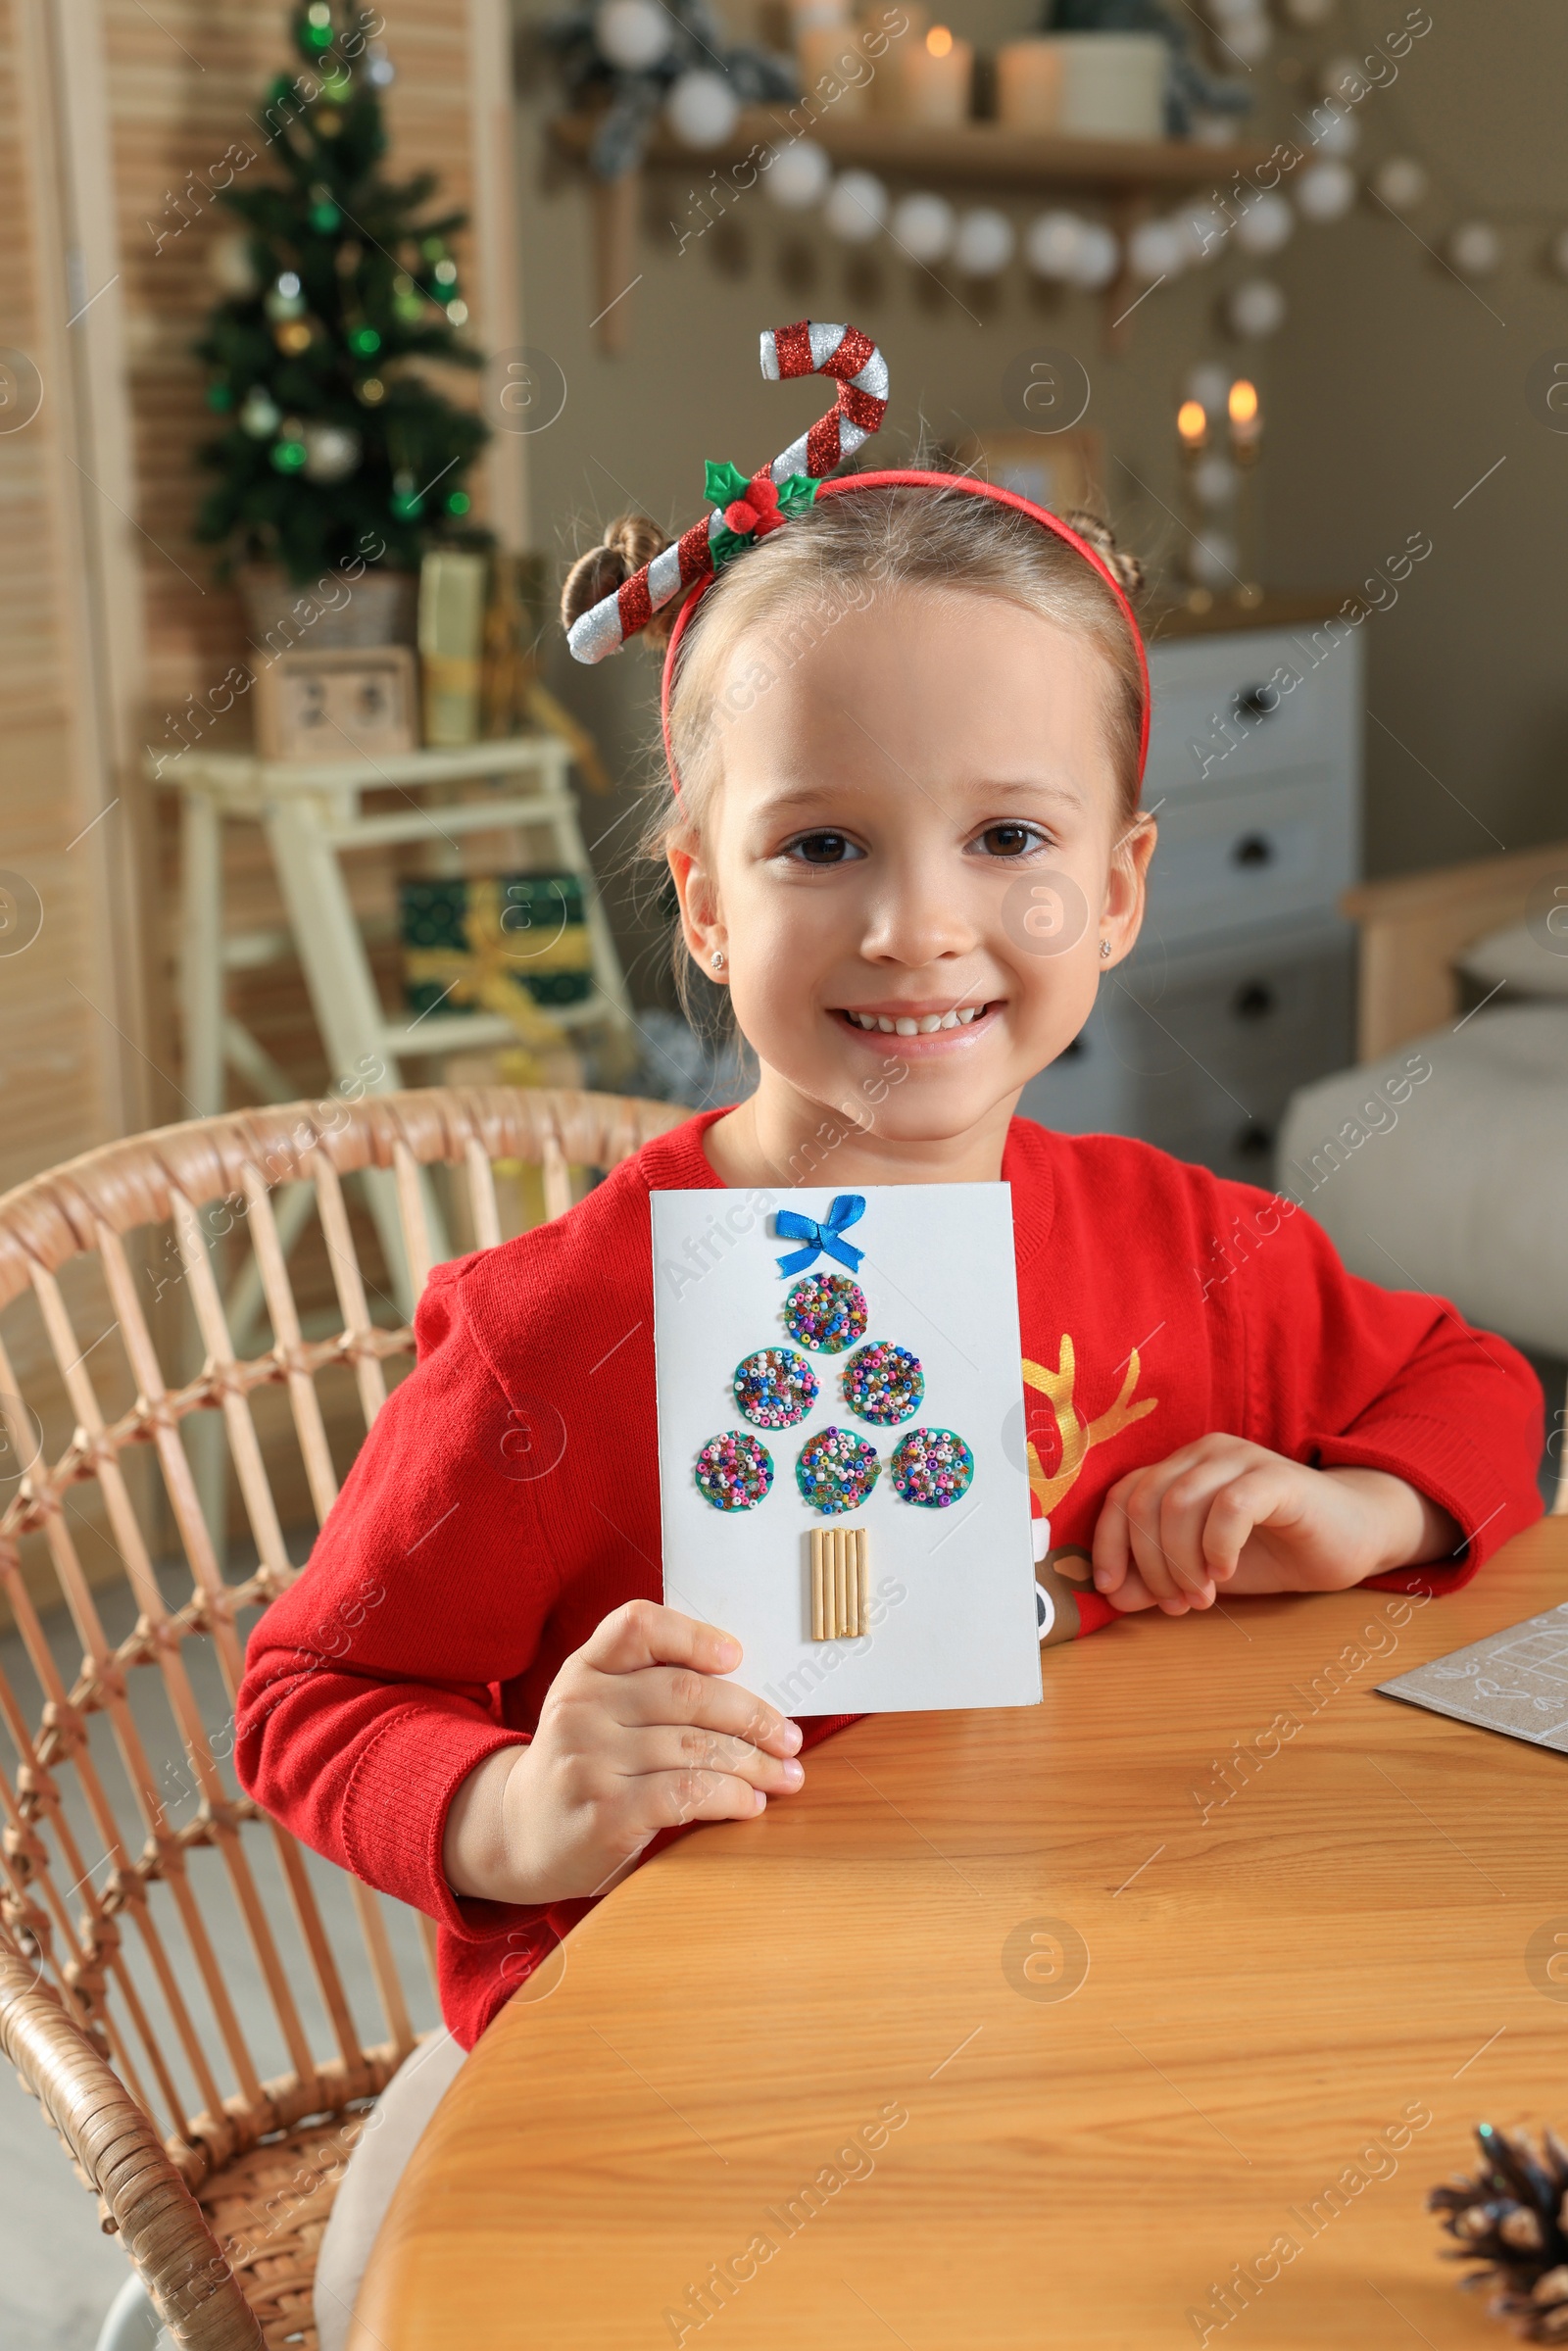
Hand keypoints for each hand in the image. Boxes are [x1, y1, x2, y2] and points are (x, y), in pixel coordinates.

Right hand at [443, 1600, 804, 1906]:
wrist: (520, 1833)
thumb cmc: (583, 1763)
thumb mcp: (595, 1708)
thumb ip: (648, 1686)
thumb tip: (751, 1687)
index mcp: (584, 1669)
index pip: (637, 1626)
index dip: (693, 1635)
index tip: (737, 1655)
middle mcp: (581, 1706)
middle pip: (687, 1693)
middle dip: (752, 1715)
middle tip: (788, 1736)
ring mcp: (590, 1760)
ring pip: (696, 1747)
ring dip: (755, 1763)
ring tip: (784, 1775)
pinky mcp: (606, 1813)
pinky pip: (688, 1793)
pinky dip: (731, 1797)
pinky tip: (750, 1804)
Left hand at [1090, 1435, 1458, 1616]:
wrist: (1351, 1539)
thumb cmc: (1272, 1550)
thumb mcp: (1202, 1571)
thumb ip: (1157, 1578)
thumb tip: (1112, 1596)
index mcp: (1180, 1467)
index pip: (1122, 1496)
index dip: (1109, 1544)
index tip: (1112, 1590)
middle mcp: (1204, 1453)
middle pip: (1146, 1503)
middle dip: (1151, 1563)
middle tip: (1176, 1604)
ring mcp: (1241, 1459)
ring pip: (1180, 1503)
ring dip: (1182, 1561)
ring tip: (1202, 1596)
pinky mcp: (1277, 1478)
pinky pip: (1230, 1506)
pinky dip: (1218, 1546)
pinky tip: (1227, 1573)